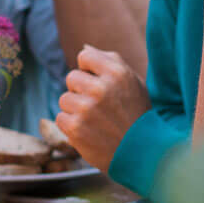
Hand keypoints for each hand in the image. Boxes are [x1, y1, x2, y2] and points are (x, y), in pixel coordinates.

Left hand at [55, 45, 149, 173]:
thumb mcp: (132, 83)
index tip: (98, 83)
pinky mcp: (75, 128)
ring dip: (75, 110)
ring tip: (95, 121)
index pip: (84, 56)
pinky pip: (60, 118)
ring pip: (64, 99)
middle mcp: (100, 88)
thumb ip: (110, 61)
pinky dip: (71, 126)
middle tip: (99, 106)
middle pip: (72, 78)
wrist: (142, 154)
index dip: (89, 70)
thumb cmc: (137, 114)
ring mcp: (86, 108)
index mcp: (117, 73)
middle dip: (81, 91)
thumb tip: (84, 48)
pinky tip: (89, 132)